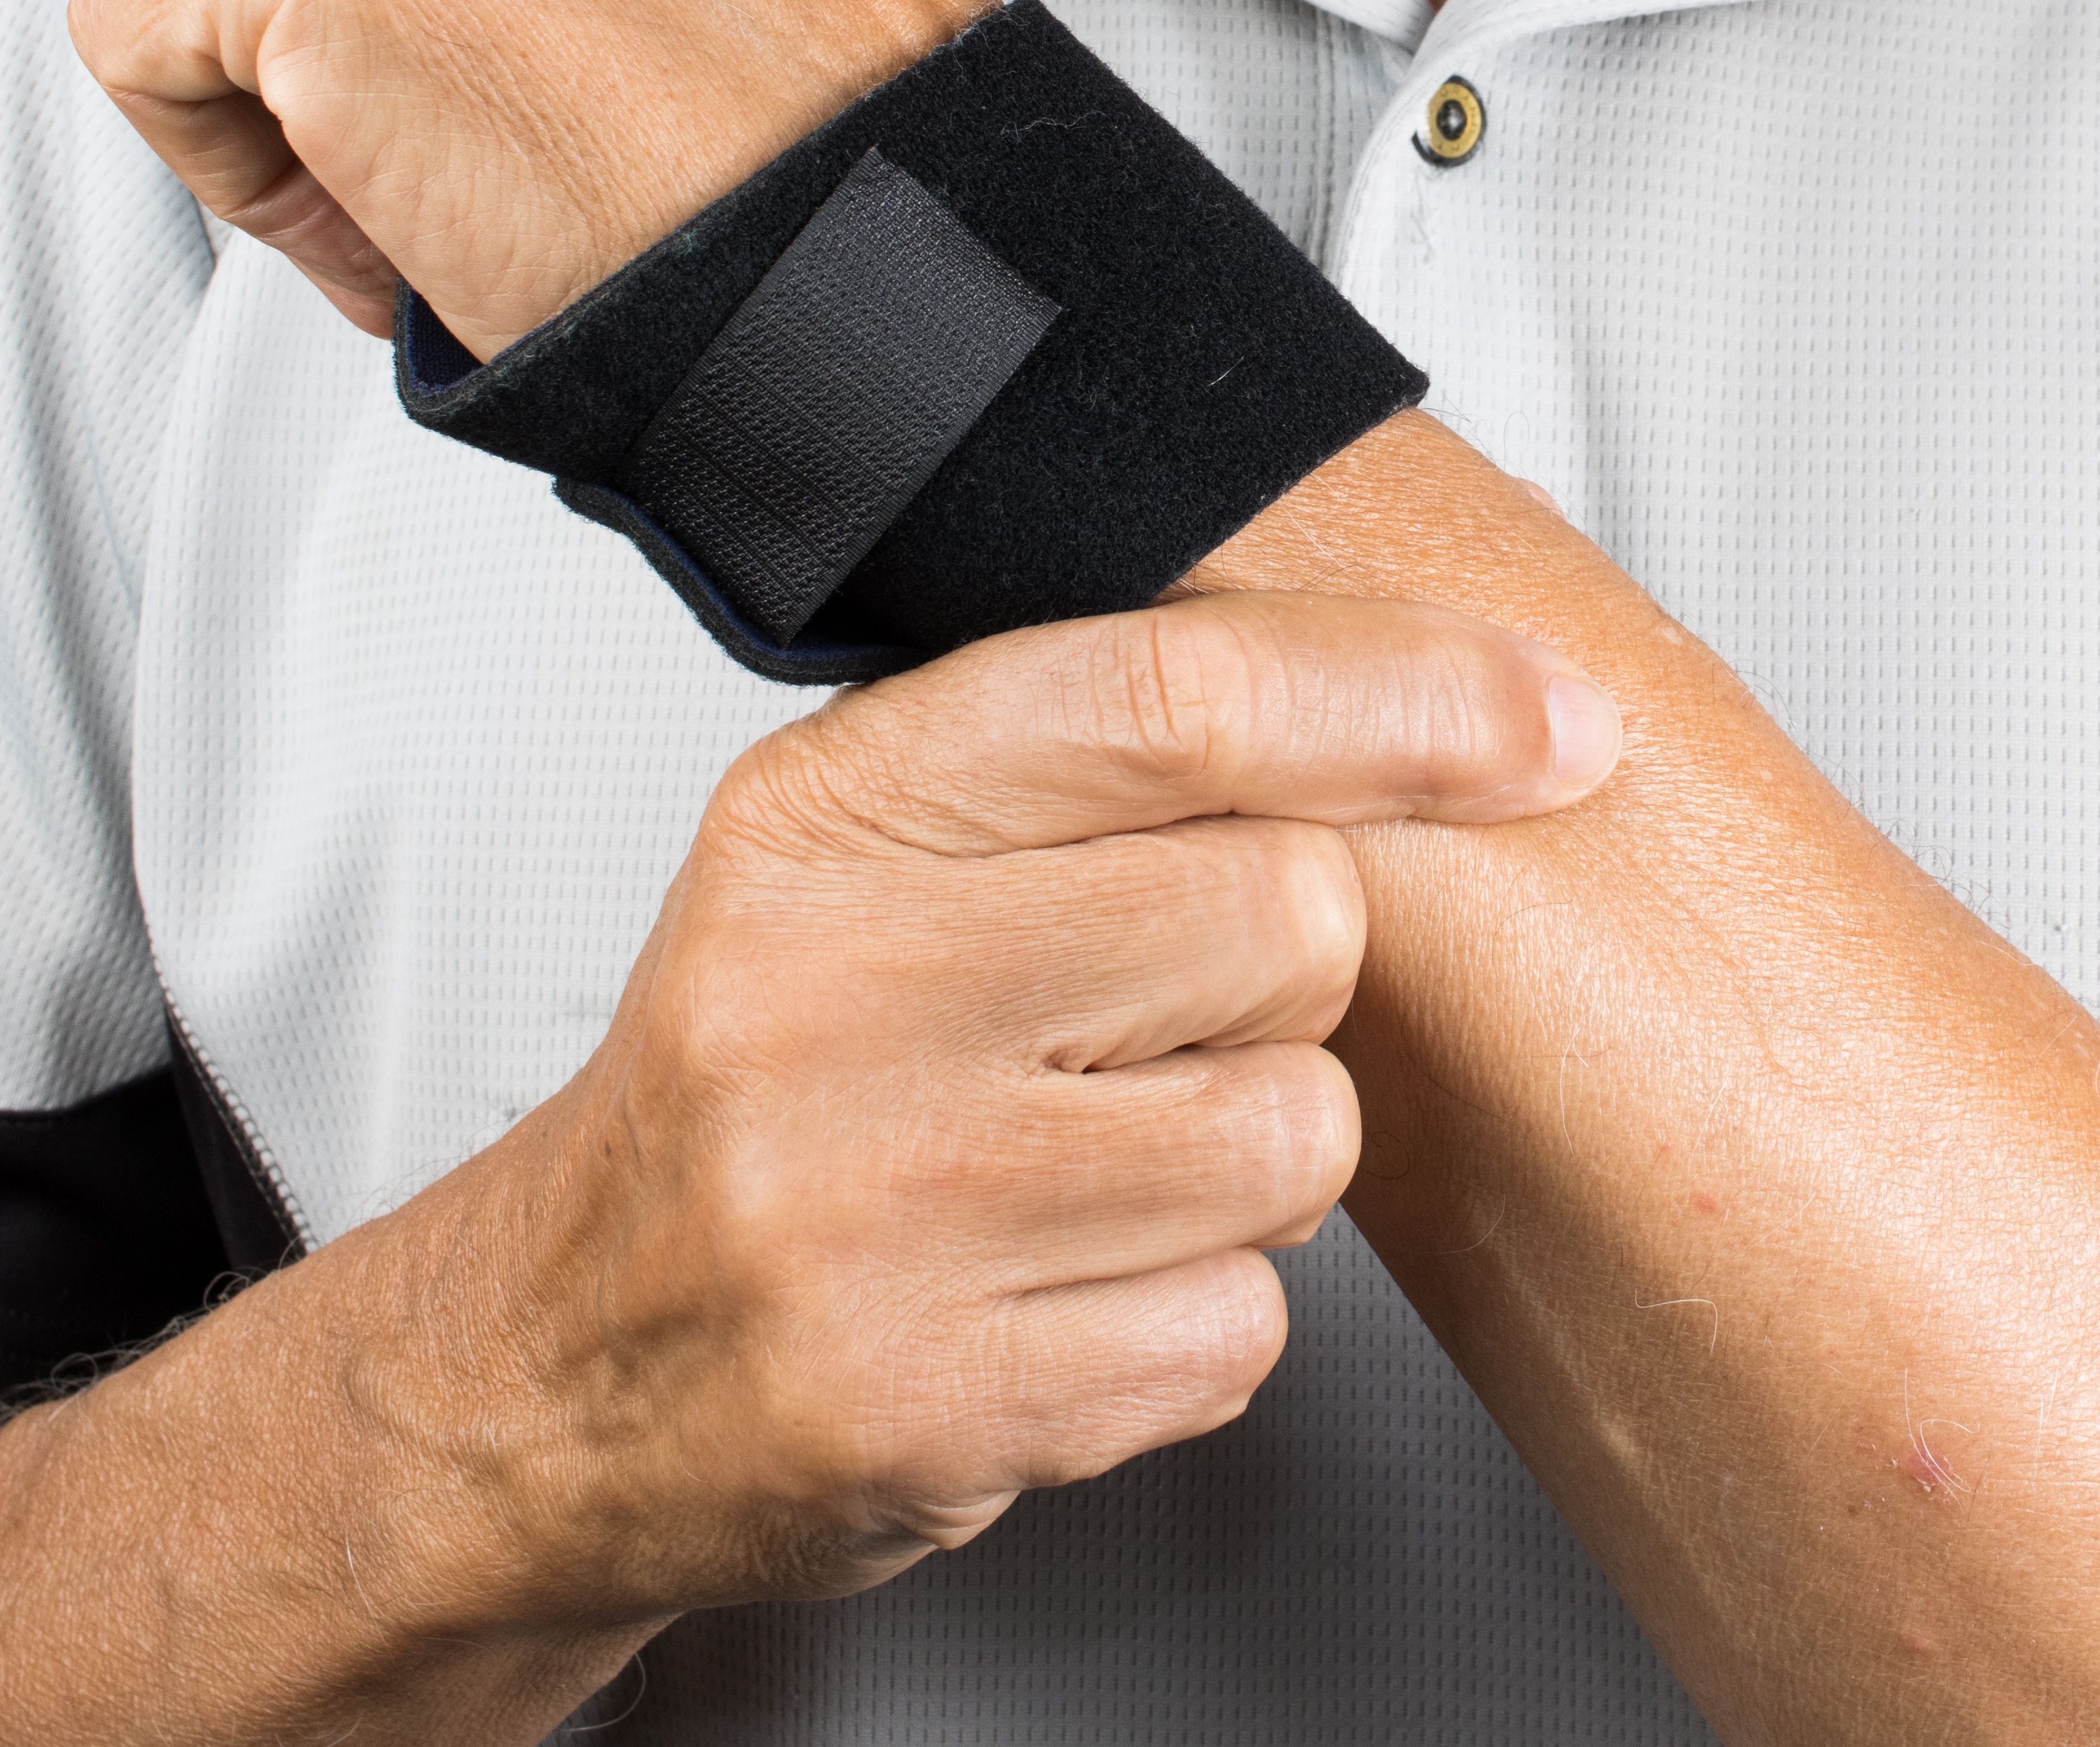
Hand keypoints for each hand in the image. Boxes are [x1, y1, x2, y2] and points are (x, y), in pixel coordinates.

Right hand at [414, 592, 1621, 1621]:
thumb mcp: (872, 861)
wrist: (551, 1367)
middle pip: (1285, 914)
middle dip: (1281, 978)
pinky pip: (1238, 1329)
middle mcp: (829, 997)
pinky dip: (1192, 1323)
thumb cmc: (764, 1089)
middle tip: (1146, 1027)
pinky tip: (1059, 1297)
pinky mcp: (927, 1402)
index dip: (1404, 697)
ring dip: (1249, 1161)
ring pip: (1293, 1134)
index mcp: (822, 817)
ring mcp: (870, 1212)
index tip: (1548, 720)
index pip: (1172, 698)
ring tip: (1096, 1171)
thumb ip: (1106, 765)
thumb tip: (1447, 696)